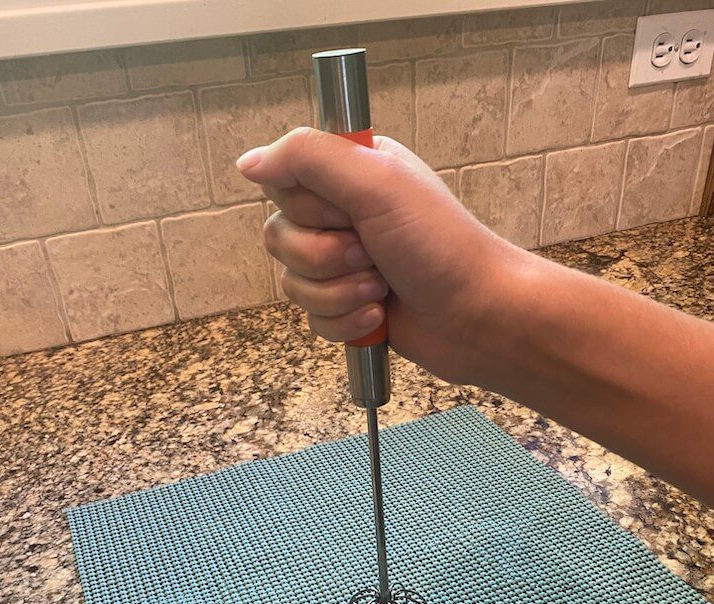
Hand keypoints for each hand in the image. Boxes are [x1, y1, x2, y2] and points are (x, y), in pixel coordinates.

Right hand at [236, 127, 523, 384]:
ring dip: (337, 293)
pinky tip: (380, 317)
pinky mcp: (347, 308)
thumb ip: (307, 158)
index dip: (308, 208)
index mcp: (349, 174)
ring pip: (292, 284)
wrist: (477, 317)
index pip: (282, 184)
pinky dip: (344, 322)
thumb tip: (248, 162)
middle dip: (324, 257)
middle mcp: (342, 215)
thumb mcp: (376, 182)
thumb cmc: (440, 246)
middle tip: (371, 254)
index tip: (348, 212)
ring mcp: (344, 265)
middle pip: (279, 237)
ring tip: (380, 289)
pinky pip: (312, 319)